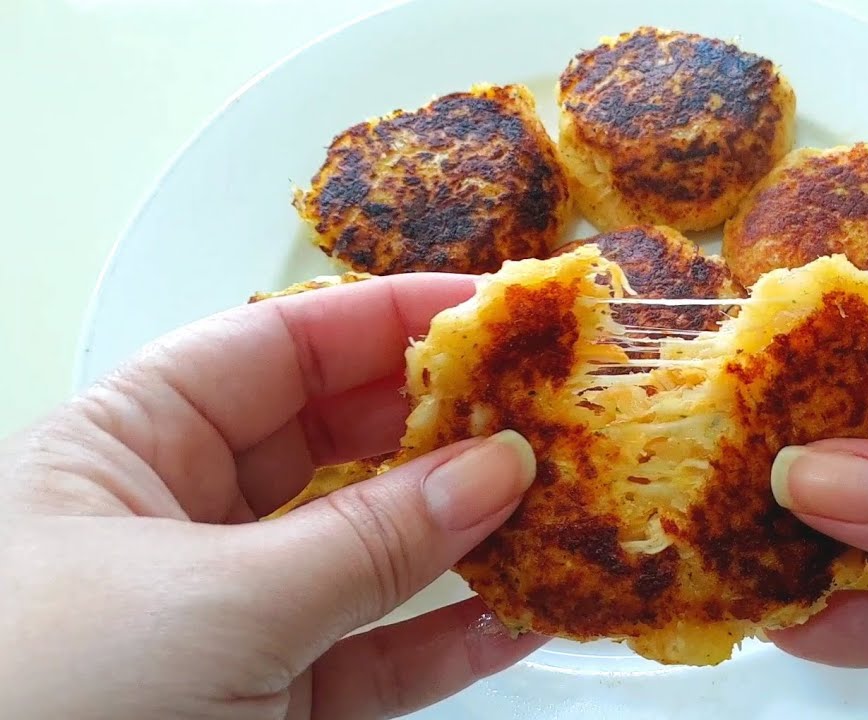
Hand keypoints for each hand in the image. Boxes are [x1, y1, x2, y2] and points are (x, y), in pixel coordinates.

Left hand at [0, 274, 543, 719]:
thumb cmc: (50, 701)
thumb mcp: (215, 603)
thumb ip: (370, 538)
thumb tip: (500, 466)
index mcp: (127, 448)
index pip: (276, 348)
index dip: (387, 319)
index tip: (493, 309)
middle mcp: (181, 519)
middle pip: (338, 443)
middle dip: (443, 428)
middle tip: (548, 410)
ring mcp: (233, 616)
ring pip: (370, 553)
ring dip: (465, 537)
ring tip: (558, 507)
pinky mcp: (270, 704)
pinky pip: (377, 656)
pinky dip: (450, 640)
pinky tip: (521, 617)